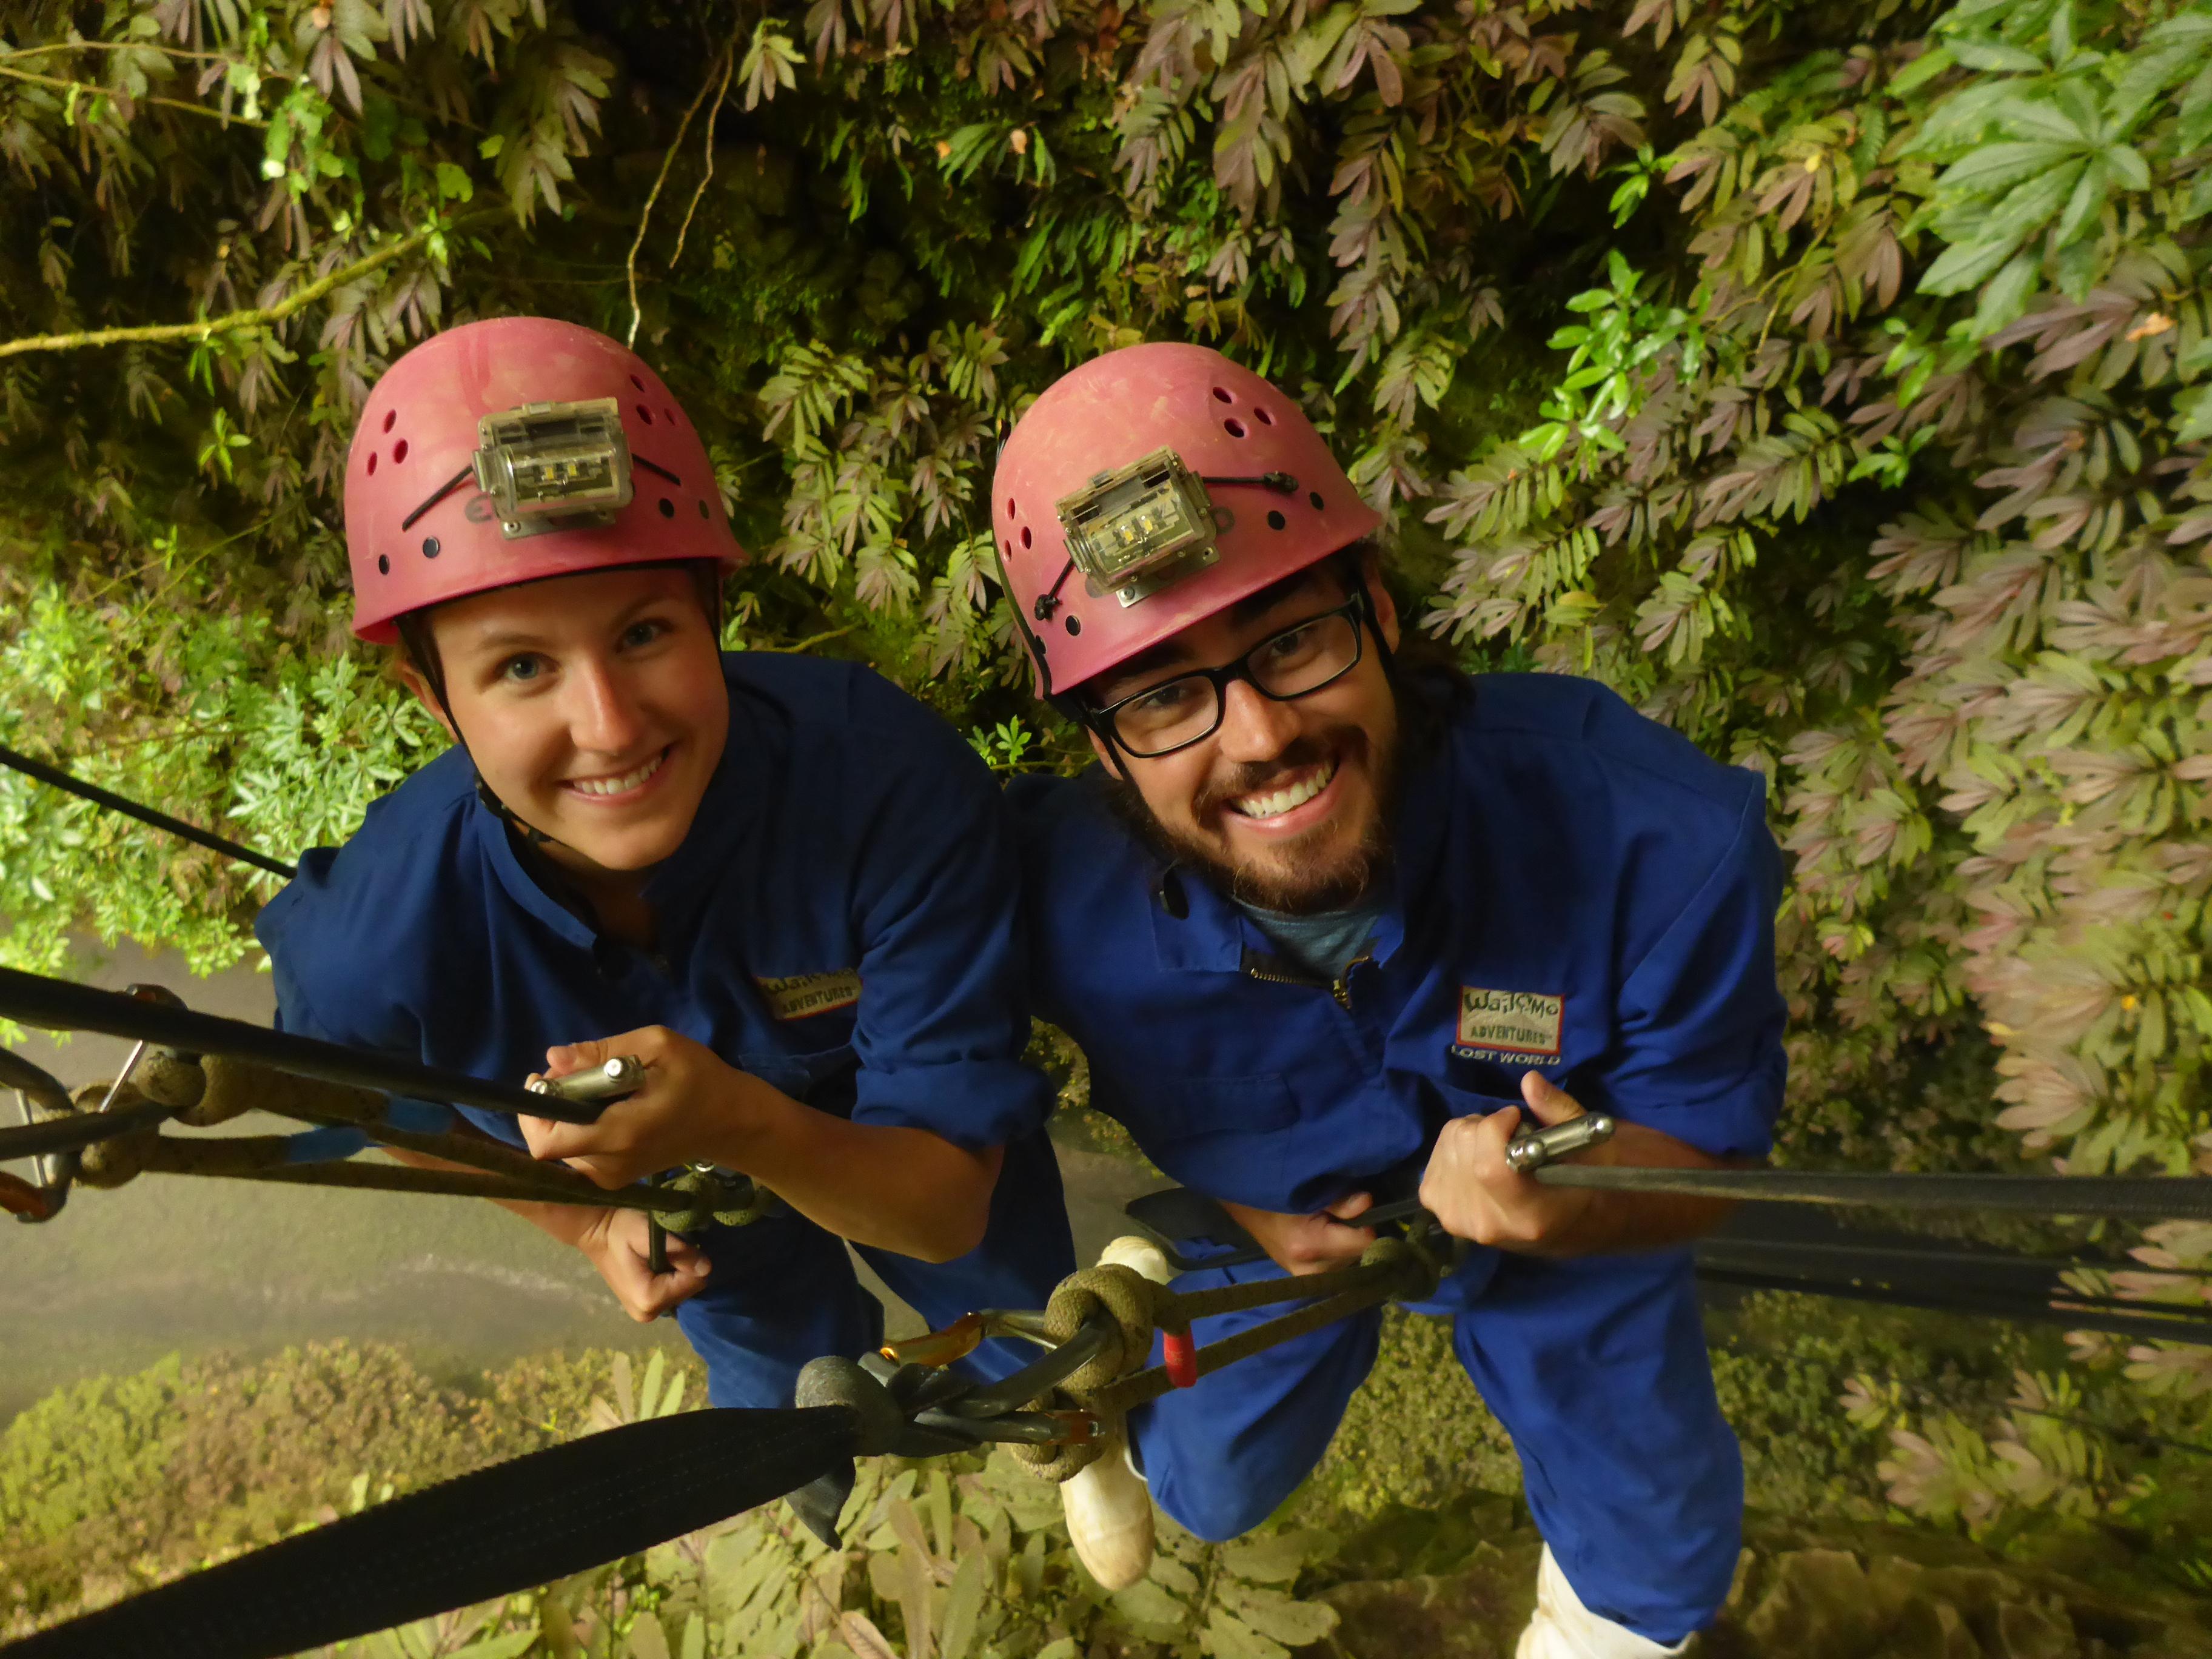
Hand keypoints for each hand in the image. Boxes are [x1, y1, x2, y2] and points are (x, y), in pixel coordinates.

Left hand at [520, 1025, 778, 1188]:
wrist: (730, 1122)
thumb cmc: (699, 1078)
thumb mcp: (657, 1046)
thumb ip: (602, 1052)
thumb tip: (553, 1058)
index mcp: (619, 1134)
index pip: (547, 1143)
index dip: (533, 1111)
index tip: (544, 1078)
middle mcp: (609, 1165)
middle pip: (549, 1144)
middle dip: (550, 1106)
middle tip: (574, 1072)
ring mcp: (612, 1177)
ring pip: (562, 1148)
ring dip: (566, 1115)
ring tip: (596, 1086)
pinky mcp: (616, 1178)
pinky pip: (579, 1153)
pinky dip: (580, 1128)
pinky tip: (605, 1106)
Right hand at [577, 1206, 711, 1321]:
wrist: (597, 1232)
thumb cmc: (620, 1229)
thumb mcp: (648, 1233)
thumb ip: (678, 1251)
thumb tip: (707, 1268)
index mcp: (649, 1299)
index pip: (695, 1282)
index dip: (690, 1260)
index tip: (674, 1245)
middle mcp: (648, 1313)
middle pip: (690, 1289)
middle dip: (684, 1267)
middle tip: (665, 1249)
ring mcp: (646, 1313)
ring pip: (683, 1290)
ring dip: (678, 1271)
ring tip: (658, 1255)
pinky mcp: (645, 1307)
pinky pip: (672, 1292)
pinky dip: (670, 1277)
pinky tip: (656, 1263)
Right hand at [1219, 1192, 1377, 1276]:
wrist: (1250, 1213)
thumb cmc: (1278, 1198)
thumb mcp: (1308, 1195)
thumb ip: (1340, 1201)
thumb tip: (1368, 1202)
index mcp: (1312, 1246)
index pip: (1363, 1242)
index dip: (1367, 1223)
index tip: (1360, 1211)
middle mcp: (1312, 1270)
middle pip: (1359, 1254)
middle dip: (1357, 1234)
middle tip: (1340, 1216)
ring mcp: (1309, 1279)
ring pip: (1351, 1262)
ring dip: (1348, 1245)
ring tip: (1331, 1227)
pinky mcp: (1308, 1281)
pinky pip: (1338, 1268)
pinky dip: (1339, 1253)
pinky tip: (1328, 1241)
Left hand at [1418, 1071, 1603, 1254]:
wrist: (1562, 1226)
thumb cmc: (1579, 1182)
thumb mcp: (1586, 1146)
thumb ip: (1558, 1112)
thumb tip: (1529, 1081)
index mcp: (1529, 1216)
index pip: (1490, 1168)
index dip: (1496, 1128)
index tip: (1516, 1118)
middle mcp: (1487, 1224)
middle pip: (1464, 1149)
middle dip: (1485, 1126)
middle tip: (1510, 1137)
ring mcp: (1457, 1220)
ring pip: (1448, 1146)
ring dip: (1469, 1135)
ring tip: (1496, 1150)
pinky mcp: (1438, 1210)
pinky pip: (1432, 1159)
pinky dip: (1451, 1147)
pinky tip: (1475, 1159)